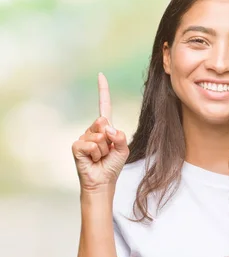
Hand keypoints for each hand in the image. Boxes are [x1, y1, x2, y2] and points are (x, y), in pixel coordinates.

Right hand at [72, 73, 129, 194]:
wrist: (102, 181)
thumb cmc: (112, 165)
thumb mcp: (123, 149)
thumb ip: (120, 136)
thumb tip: (107, 128)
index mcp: (105, 128)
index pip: (104, 106)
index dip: (103, 91)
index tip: (101, 75)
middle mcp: (93, 130)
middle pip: (104, 122)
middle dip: (111, 139)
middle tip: (108, 151)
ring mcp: (83, 137)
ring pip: (100, 137)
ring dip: (105, 150)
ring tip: (101, 158)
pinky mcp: (76, 146)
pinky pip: (92, 145)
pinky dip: (97, 154)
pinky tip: (93, 160)